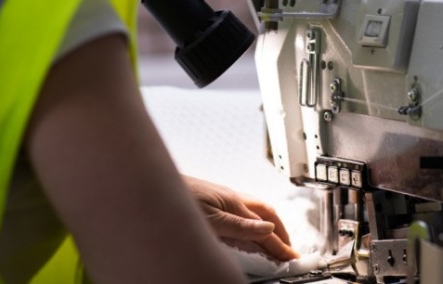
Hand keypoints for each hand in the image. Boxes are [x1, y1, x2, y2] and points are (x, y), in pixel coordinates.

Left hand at [183, 175, 300, 261]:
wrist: (151, 184)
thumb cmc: (177, 199)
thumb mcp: (210, 220)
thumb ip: (239, 226)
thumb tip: (268, 229)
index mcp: (234, 204)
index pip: (265, 228)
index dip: (280, 245)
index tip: (291, 259)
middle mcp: (232, 198)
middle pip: (266, 213)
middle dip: (281, 232)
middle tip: (288, 250)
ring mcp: (223, 198)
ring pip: (255, 210)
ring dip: (269, 225)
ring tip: (274, 240)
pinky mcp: (213, 199)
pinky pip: (243, 210)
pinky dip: (254, 221)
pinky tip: (248, 227)